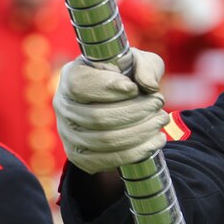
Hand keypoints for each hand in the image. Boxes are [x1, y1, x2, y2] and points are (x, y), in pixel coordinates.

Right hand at [53, 48, 169, 173]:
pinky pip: (107, 160)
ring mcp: (68, 133)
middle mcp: (63, 105)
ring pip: (105, 140)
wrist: (113, 105)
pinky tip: (155, 141)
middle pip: (97, 117)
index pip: (82, 85)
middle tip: (158, 103)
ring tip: (160, 120)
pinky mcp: (78, 155)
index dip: (110, 88)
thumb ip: (145, 67)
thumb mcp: (136, 63)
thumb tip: (148, 86)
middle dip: (135, 112)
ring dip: (140, 132)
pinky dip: (136, 152)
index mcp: (71, 76)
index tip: (135, 88)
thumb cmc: (124, 78)